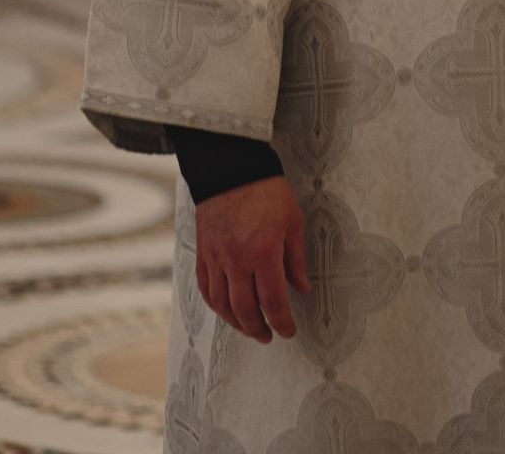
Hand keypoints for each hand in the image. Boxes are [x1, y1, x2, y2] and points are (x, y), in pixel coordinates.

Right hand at [194, 175, 310, 342]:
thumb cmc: (267, 192)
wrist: (232, 169)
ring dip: (236, 323)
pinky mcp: (203, 254)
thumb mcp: (292, 221)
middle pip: (245, 310)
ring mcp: (217, 258)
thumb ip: (296, 259)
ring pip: (223, 305)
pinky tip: (226, 310)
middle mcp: (237, 260)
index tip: (288, 331)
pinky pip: (206, 289)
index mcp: (264, 252)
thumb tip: (302, 288)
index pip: (273, 301)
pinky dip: (216, 306)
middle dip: (258, 329)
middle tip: (268, 336)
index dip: (282, 322)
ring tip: (249, 328)